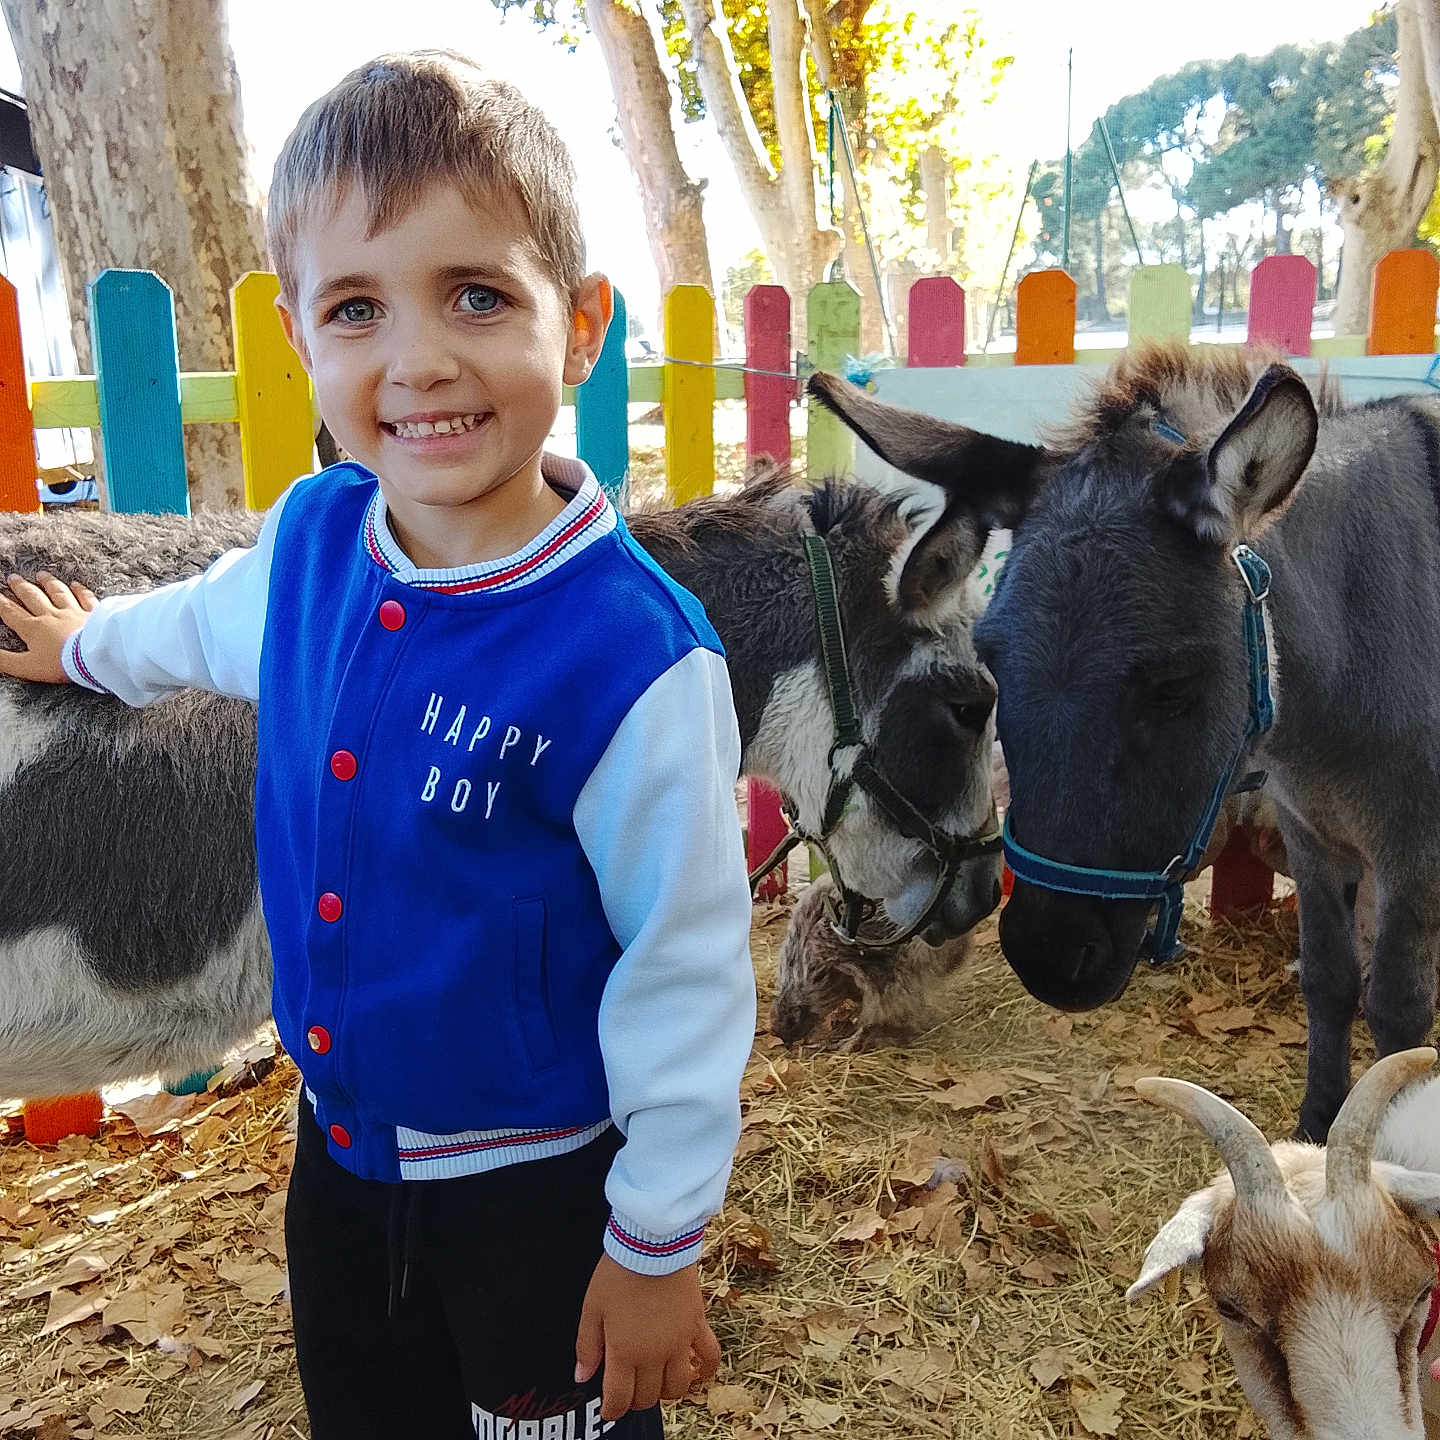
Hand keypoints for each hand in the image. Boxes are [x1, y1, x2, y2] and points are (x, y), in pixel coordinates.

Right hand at [0, 572, 96, 682]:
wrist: (95, 657)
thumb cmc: (61, 665)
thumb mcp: (27, 667)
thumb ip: (6, 660)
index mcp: (33, 629)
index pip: (11, 612)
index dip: (1, 603)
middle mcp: (52, 615)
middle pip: (33, 597)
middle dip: (21, 587)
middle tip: (13, 578)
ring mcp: (74, 612)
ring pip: (58, 592)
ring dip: (48, 583)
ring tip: (41, 575)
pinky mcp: (93, 613)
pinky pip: (85, 597)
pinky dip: (80, 590)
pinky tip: (76, 584)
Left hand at [574, 1256, 720, 1420]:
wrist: (653, 1243)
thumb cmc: (618, 1273)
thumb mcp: (592, 1308)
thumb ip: (587, 1346)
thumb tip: (581, 1376)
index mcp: (625, 1352)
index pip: (619, 1399)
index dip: (612, 1410)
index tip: (608, 1410)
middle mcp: (655, 1354)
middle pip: (648, 1396)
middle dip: (635, 1399)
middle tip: (628, 1389)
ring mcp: (680, 1342)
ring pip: (678, 1387)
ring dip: (666, 1391)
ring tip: (656, 1381)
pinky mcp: (698, 1325)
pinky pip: (709, 1357)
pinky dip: (705, 1371)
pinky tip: (699, 1374)